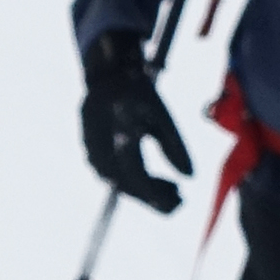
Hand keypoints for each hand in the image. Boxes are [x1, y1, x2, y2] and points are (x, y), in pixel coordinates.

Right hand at [79, 30, 188, 212]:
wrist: (107, 76)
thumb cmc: (138, 92)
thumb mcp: (162, 115)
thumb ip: (175, 146)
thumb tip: (190, 177)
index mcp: (119, 135)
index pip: (136, 178)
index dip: (156, 195)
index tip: (177, 203)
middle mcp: (101, 147)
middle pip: (127, 186)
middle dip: (154, 197)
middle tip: (180, 198)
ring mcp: (91, 151)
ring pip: (118, 183)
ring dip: (144, 191)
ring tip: (171, 188)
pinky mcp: (90, 153)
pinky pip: (111, 176)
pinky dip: (132, 181)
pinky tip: (152, 179)